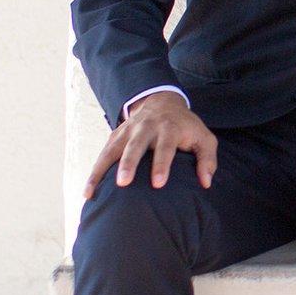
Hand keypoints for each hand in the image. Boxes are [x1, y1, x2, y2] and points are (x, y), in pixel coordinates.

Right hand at [84, 90, 217, 195]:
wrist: (162, 102)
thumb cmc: (186, 127)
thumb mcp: (204, 138)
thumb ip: (207, 159)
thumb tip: (206, 183)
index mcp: (169, 128)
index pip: (165, 147)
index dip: (162, 164)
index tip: (158, 184)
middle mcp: (146, 128)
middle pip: (136, 146)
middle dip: (128, 163)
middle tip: (123, 182)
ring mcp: (128, 131)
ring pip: (112, 150)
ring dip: (101, 170)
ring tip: (92, 192)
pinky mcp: (115, 136)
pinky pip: (102, 155)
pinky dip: (94, 172)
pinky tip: (88, 192)